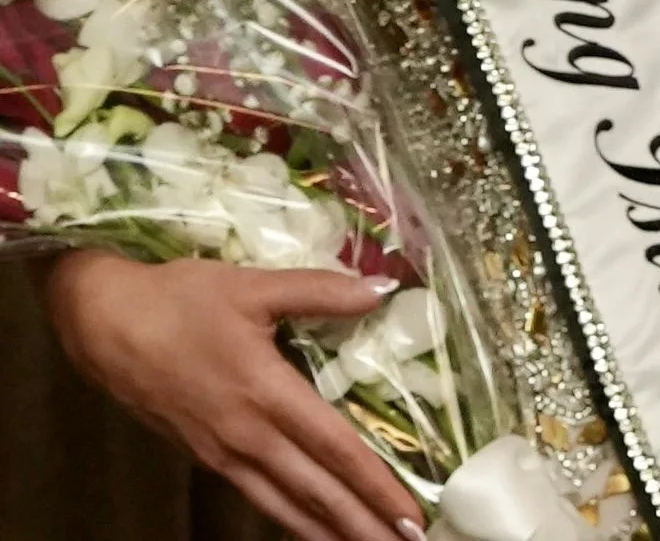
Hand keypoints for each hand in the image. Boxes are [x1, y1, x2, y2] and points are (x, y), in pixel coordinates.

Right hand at [45, 251, 425, 540]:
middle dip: (362, 523)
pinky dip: (289, 519)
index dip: (375, 483)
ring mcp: (224, 453)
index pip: (335, 448)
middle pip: (316, 491)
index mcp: (267, 392)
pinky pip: (257, 497)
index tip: (411, 509)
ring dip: (329, 532)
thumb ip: (318, 291)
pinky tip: (308, 527)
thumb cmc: (183, 300)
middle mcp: (249, 435)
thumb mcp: (254, 285)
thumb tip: (378, 289)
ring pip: (285, 505)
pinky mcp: (205, 457)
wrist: (107, 325)